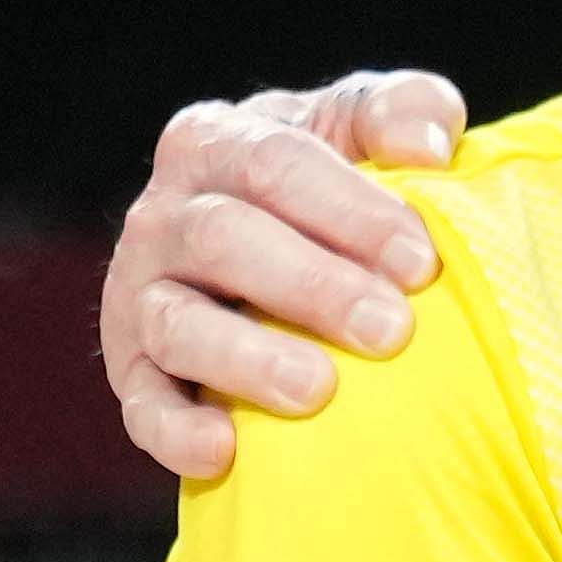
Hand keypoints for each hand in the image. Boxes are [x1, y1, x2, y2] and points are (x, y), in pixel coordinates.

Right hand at [104, 74, 474, 481]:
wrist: (270, 261)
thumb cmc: (330, 188)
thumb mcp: (361, 130)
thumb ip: (400, 111)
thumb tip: (427, 148)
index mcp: (215, 142)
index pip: (276, 163)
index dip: (350, 211)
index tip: (421, 262)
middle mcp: (162, 215)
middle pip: (225, 240)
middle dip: (313, 286)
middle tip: (391, 330)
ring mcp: (138, 296)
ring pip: (178, 323)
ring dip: (249, 358)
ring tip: (319, 391)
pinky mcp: (134, 373)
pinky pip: (143, 406)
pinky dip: (177, 431)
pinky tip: (226, 450)